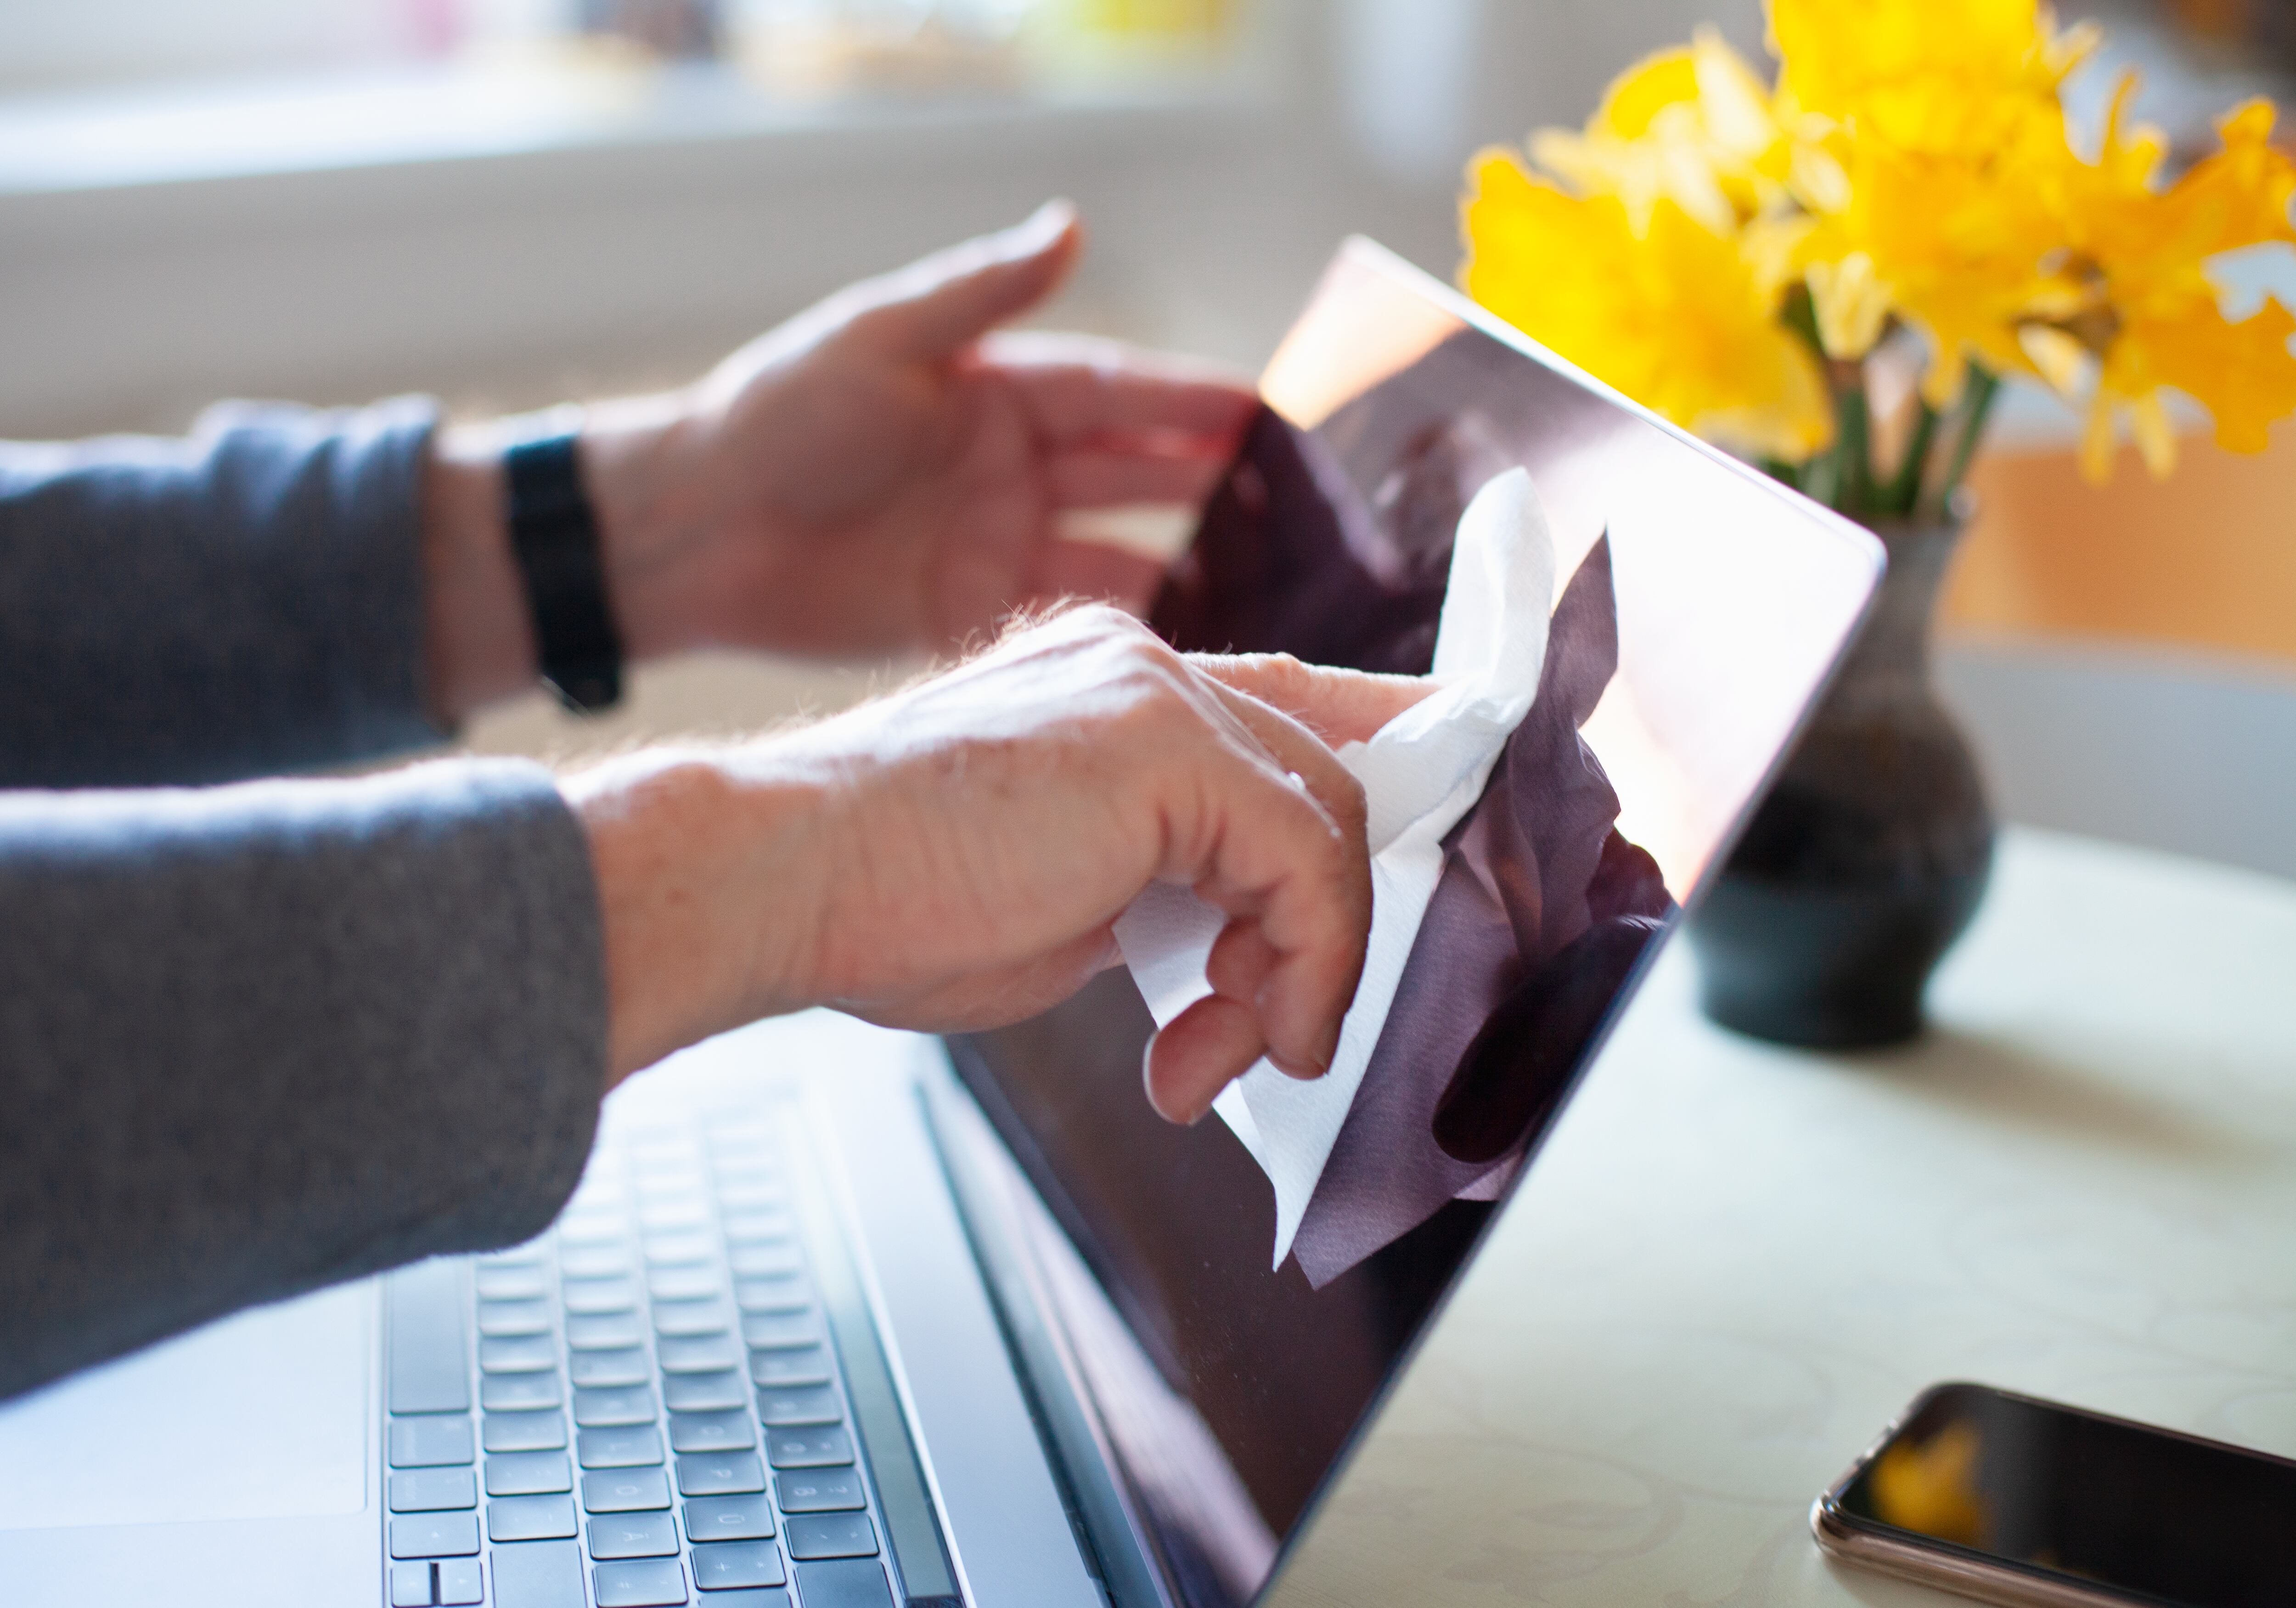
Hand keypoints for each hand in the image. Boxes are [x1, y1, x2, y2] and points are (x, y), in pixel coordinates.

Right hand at [568, 607, 1428, 1123]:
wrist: (784, 877)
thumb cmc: (883, 898)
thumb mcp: (1061, 892)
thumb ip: (1156, 889)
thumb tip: (1229, 949)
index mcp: (1114, 685)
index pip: (1292, 703)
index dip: (1384, 747)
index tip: (1436, 805)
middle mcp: (1148, 665)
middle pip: (1327, 776)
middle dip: (1311, 933)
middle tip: (1252, 1034)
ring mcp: (1162, 694)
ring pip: (1327, 826)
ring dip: (1297, 971)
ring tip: (1215, 1054)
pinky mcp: (1173, 750)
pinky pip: (1307, 864)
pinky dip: (1301, 967)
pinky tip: (1243, 1037)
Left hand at [583, 200, 1254, 659]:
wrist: (691, 529)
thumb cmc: (773, 417)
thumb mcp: (878, 340)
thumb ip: (980, 292)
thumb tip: (1071, 225)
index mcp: (997, 392)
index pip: (1121, 394)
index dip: (1194, 404)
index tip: (1272, 413)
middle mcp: (1010, 469)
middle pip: (1137, 477)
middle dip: (1216, 489)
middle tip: (1304, 509)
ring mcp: (995, 544)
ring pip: (1118, 556)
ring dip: (1187, 568)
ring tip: (1269, 586)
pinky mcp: (968, 614)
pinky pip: (1064, 623)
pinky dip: (1123, 634)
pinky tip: (1186, 644)